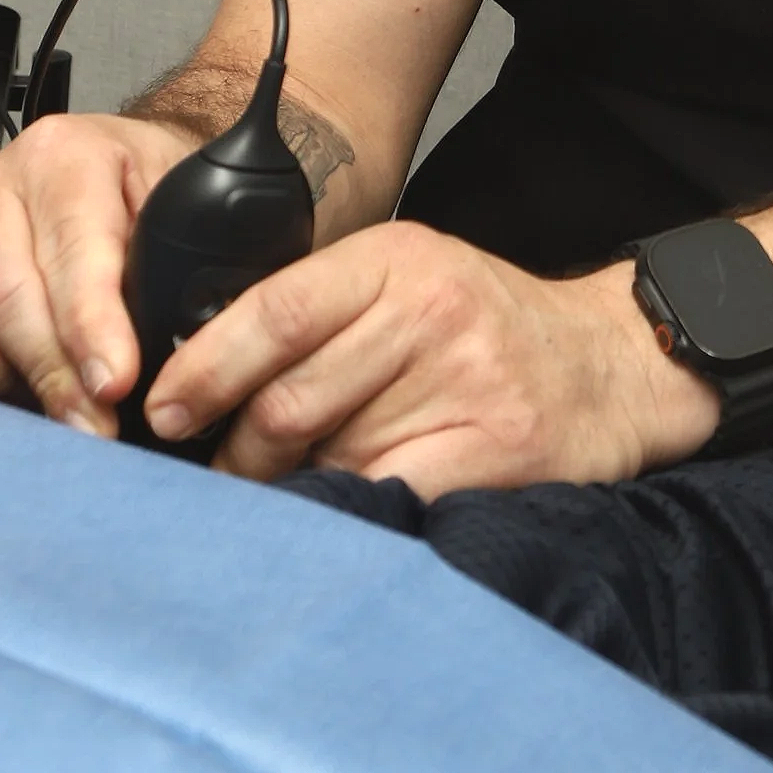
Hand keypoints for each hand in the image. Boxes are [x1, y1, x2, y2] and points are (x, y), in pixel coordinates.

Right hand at [0, 113, 197, 433]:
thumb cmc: (152, 191)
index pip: (72, 247)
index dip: (92, 324)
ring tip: (43, 414)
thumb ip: (178, 262)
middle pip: (3, 293)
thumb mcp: (183, 204)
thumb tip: (181, 349)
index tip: (115, 382)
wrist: (120, 168)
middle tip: (94, 428)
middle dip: (51, 372)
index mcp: (66, 156)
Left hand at [142, 221, 723, 494]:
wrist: (608, 365)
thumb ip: (319, 312)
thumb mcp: (408, 280)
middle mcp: (431, 311)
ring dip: (294, 487)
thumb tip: (194, 382)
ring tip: (305, 484)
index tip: (164, 412)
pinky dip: (349, 515)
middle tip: (232, 471)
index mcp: (400, 258)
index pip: (273, 312)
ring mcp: (466, 381)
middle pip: (286, 401)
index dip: (203, 371)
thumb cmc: (485, 328)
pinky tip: (351, 507)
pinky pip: (382, 499)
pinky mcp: (493, 448)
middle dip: (240, 453)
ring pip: (327, 458)